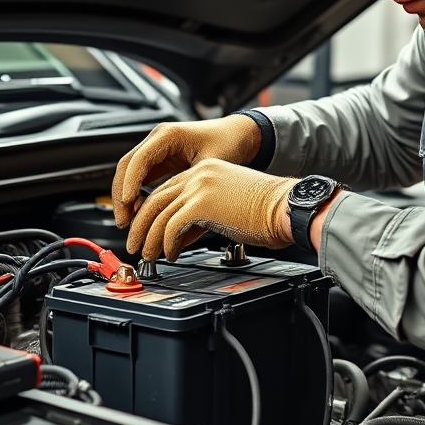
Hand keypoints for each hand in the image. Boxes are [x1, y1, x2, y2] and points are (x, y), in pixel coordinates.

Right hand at [111, 115, 260, 228]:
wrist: (236, 135)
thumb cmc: (228, 143)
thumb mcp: (212, 163)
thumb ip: (193, 184)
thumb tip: (177, 209)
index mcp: (168, 135)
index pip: (140, 159)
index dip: (130, 182)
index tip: (128, 203)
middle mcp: (157, 139)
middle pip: (126, 166)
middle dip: (121, 194)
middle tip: (123, 220)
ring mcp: (156, 149)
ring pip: (129, 172)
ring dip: (125, 196)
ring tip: (128, 221)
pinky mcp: (159, 160)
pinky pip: (139, 177)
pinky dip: (135, 194)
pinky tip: (139, 212)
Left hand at [126, 158, 294, 261]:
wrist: (287, 208)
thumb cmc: (268, 211)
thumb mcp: (227, 207)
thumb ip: (201, 215)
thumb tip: (180, 236)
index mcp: (206, 169)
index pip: (167, 189)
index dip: (152, 212)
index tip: (146, 230)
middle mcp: (199, 173)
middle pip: (156, 199)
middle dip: (142, 225)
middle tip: (136, 244)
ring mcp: (199, 187)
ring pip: (159, 214)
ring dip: (150, 238)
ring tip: (149, 255)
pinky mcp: (201, 204)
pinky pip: (171, 226)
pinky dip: (166, 244)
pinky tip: (170, 255)